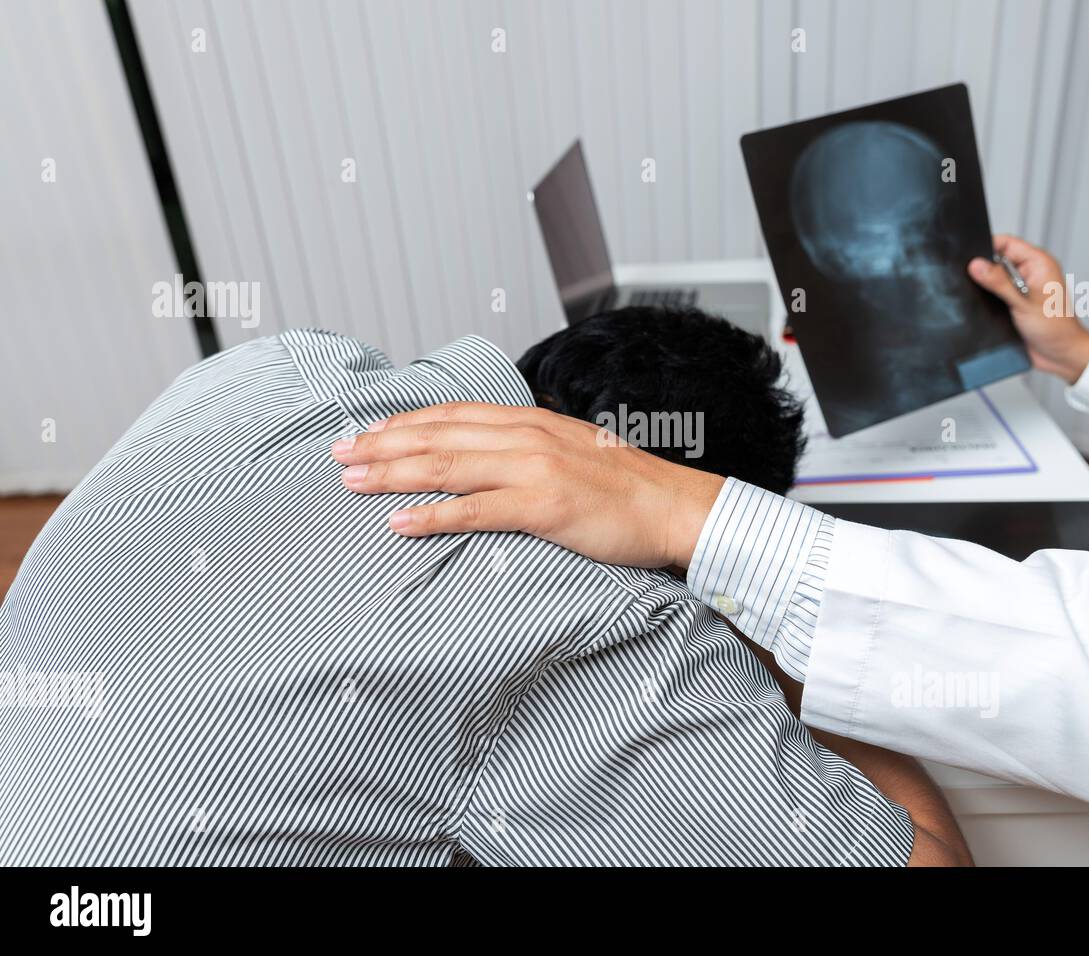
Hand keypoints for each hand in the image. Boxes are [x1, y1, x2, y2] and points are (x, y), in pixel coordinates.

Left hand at [330, 402, 724, 567]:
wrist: (674, 505)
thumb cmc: (626, 486)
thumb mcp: (572, 451)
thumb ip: (530, 448)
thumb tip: (492, 458)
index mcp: (530, 421)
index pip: (452, 414)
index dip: (403, 421)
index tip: (367, 430)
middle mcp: (526, 436)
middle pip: (438, 435)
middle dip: (382, 444)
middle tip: (338, 454)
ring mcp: (533, 469)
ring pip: (447, 466)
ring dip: (393, 474)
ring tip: (353, 481)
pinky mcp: (543, 506)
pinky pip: (475, 510)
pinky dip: (432, 516)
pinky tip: (399, 522)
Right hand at [968, 234, 1088, 383]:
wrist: (1060, 356)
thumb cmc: (1054, 329)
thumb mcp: (1023, 303)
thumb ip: (998, 282)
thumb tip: (976, 265)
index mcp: (1038, 263)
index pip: (1007, 242)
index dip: (987, 246)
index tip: (968, 257)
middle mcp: (1030, 272)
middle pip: (998, 259)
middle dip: (983, 267)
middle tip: (970, 277)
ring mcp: (1021, 288)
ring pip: (994, 278)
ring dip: (985, 286)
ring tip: (978, 294)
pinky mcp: (1014, 303)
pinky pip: (994, 294)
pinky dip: (987, 298)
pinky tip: (982, 306)